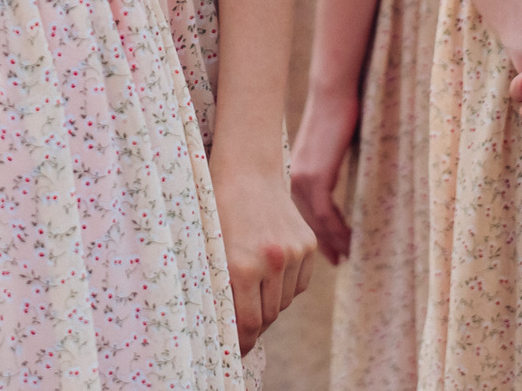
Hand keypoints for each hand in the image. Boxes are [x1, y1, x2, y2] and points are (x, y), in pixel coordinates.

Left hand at [212, 155, 318, 353]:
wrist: (247, 171)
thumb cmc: (219, 211)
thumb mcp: (213, 251)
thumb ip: (222, 289)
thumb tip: (233, 329)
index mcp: (242, 266)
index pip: (248, 324)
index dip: (243, 342)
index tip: (238, 350)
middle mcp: (271, 261)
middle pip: (268, 315)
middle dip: (256, 321)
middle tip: (243, 318)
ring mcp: (294, 252)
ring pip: (285, 300)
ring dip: (271, 301)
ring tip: (255, 283)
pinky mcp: (308, 245)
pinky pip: (299, 284)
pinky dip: (286, 285)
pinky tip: (272, 269)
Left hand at [287, 82, 360, 262]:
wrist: (332, 94)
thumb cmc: (334, 115)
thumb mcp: (325, 149)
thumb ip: (325, 168)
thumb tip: (334, 183)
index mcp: (293, 173)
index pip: (298, 213)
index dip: (314, 233)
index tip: (326, 249)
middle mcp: (292, 179)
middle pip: (304, 222)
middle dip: (321, 244)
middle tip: (336, 261)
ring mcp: (303, 179)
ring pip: (315, 223)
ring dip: (333, 242)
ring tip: (347, 257)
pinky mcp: (317, 177)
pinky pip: (325, 214)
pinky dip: (338, 231)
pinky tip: (350, 241)